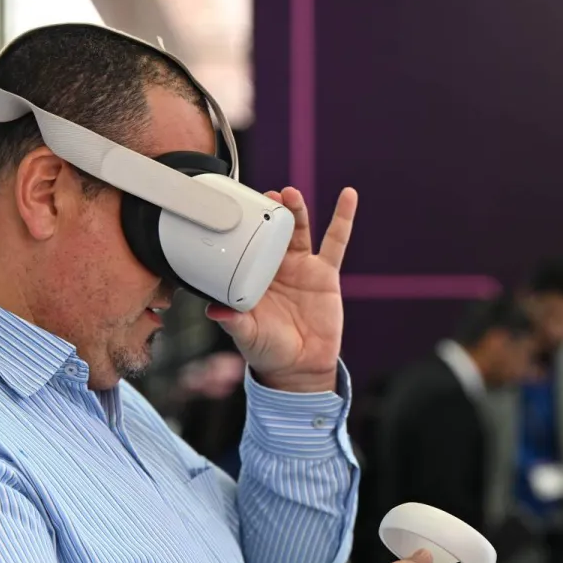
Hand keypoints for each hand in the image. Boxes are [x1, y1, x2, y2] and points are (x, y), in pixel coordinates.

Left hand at [207, 186, 356, 392]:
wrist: (300, 367)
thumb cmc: (268, 351)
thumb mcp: (247, 335)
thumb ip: (233, 322)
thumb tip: (214, 312)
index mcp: (253, 276)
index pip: (247, 242)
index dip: (245, 224)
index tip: (240, 206)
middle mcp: (276, 267)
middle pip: (272, 230)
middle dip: (269, 210)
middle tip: (265, 195)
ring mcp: (301, 267)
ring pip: (298, 230)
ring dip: (295, 209)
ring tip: (290, 194)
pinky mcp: (325, 273)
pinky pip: (336, 242)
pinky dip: (343, 218)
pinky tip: (348, 196)